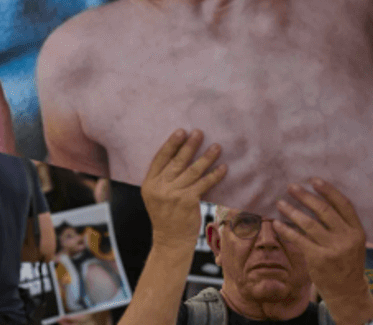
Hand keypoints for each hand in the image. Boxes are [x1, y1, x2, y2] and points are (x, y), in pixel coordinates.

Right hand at [140, 129, 225, 247]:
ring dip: (206, 157)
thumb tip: (180, 156)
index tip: (181, 132)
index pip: (160, 158)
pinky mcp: (189, 202)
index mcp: (149, 184)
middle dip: (189, 145)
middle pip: (177, 162)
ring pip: (193, 171)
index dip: (170, 144)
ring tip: (216, 147)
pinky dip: (215, 175)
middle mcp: (160, 187)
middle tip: (199, 132)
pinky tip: (223, 168)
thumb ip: (162, 179)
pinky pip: (204, 184)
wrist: (170, 240)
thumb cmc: (165, 216)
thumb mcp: (154, 196)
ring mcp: (174, 194)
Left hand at [273, 180, 372, 309]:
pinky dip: (286, 230)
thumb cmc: (347, 262)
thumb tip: (316, 199)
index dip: (329, 190)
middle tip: (291, 187)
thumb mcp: (353, 242)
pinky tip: (278, 223)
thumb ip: (341, 224)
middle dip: (305, 196)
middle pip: (324, 211)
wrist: (348, 292)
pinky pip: (298, 239)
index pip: (344, 205)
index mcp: (358, 232)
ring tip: (280, 203)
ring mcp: (333, 249)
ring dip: (292, 211)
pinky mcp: (318, 259)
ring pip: (308, 224)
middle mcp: (347, 238)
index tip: (314, 179)